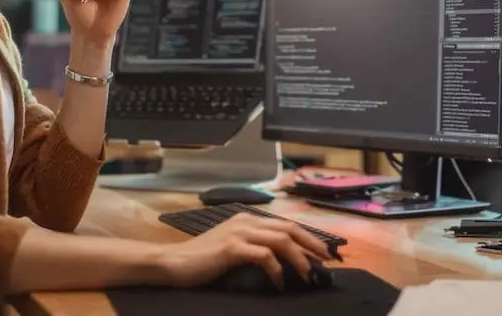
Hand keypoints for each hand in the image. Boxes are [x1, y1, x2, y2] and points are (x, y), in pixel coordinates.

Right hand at [159, 213, 332, 288]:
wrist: (174, 263)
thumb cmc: (203, 260)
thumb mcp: (233, 248)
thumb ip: (255, 248)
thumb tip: (284, 260)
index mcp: (248, 219)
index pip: (285, 224)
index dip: (308, 237)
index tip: (323, 253)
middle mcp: (246, 221)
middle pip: (289, 228)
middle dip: (312, 244)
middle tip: (327, 260)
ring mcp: (239, 232)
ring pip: (281, 240)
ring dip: (299, 258)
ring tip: (308, 274)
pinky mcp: (232, 247)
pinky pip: (264, 255)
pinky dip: (276, 269)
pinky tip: (278, 282)